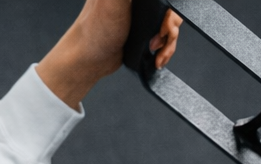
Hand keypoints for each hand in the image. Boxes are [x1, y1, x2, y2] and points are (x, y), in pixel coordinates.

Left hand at [37, 0, 181, 109]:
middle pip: (169, 9)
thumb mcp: (113, 2)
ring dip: (168, 42)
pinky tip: (158, 57)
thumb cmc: (96, 31)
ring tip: (157, 52)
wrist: (91, 60)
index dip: (168, 10)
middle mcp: (137, 0)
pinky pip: (165, 37)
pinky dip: (165, 49)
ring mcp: (142, 14)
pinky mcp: (144, 30)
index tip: (162, 25)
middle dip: (169, 28)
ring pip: (170, 24)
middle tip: (156, 39)